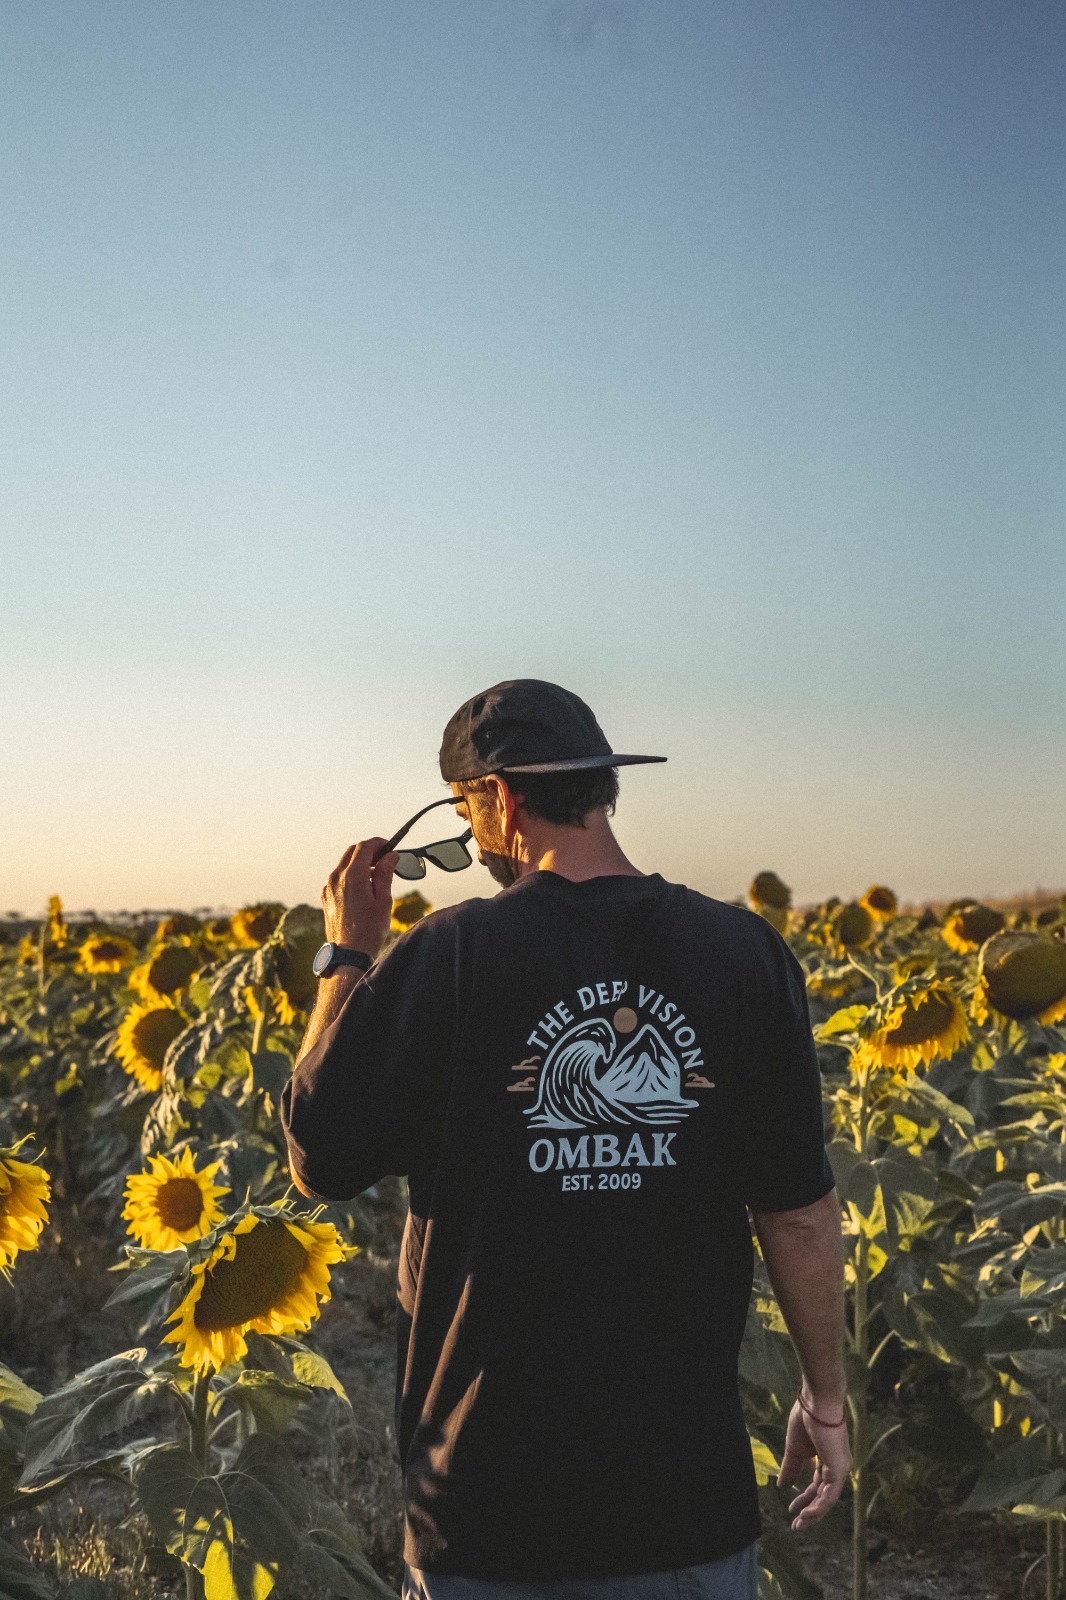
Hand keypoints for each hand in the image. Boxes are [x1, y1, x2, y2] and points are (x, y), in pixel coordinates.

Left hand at [321, 838, 398, 960]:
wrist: (348, 953)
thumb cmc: (369, 929)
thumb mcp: (383, 900)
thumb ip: (385, 873)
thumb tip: (391, 856)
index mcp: (352, 876)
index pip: (364, 847)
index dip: (379, 843)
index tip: (389, 847)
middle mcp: (336, 878)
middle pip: (352, 851)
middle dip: (369, 851)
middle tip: (384, 859)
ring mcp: (328, 887)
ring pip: (344, 864)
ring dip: (360, 863)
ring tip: (376, 875)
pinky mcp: (326, 897)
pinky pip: (338, 878)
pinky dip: (351, 875)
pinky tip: (363, 889)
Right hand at [776, 1395, 851, 1530]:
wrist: (816, 1402)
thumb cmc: (806, 1419)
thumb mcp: (794, 1449)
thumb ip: (791, 1468)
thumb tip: (782, 1486)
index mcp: (827, 1460)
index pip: (817, 1487)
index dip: (804, 1500)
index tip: (791, 1510)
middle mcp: (837, 1467)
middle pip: (823, 1496)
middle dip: (809, 1512)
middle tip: (796, 1526)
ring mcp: (840, 1469)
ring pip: (828, 1500)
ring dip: (813, 1514)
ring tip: (799, 1524)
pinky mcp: (839, 1469)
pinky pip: (830, 1495)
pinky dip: (818, 1507)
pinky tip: (806, 1514)